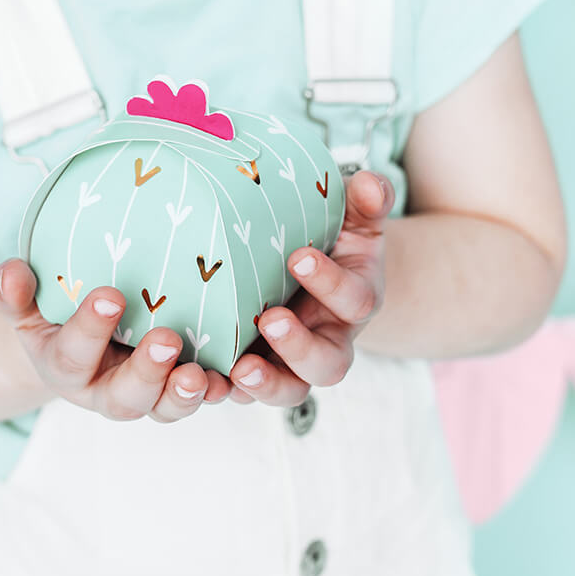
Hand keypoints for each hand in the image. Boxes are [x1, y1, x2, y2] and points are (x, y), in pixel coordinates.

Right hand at [0, 259, 233, 421]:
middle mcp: (104, 390)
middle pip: (124, 397)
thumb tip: (11, 273)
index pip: (73, 355)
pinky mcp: (177, 389)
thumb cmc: (51, 313)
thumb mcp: (25, 305)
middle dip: (147, 372)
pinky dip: (216, 390)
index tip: (110, 295)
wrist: (72, 340)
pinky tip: (233, 377)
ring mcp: (145, 394)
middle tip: (168, 339)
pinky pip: (197, 398)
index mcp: (64, 366)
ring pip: (163, 407)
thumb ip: (12, 292)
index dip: (90, 329)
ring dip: (184, 394)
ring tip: (202, 376)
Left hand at [227, 170, 394, 404]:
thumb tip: (373, 183)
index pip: (354, 300)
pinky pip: (246, 391)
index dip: (330, 282)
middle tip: (270, 320)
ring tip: (238, 370)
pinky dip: (226, 390)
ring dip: (265, 383)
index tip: (299, 258)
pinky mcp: (258, 369)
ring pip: (290, 389)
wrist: (312, 272)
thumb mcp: (352, 218)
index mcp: (355, 301)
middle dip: (300, 347)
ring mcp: (293, 363)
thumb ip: (366, 201)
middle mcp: (330, 340)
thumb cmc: (331, 240)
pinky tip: (202, 380)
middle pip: (329, 364)